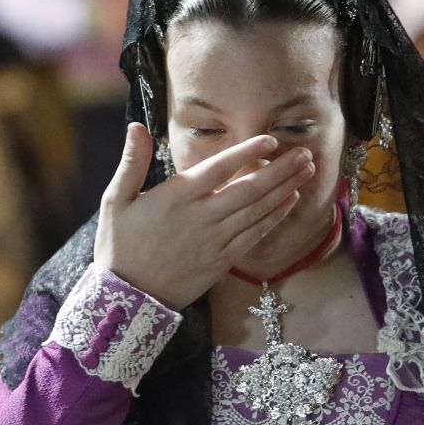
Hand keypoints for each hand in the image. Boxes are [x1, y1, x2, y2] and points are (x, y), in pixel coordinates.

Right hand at [95, 124, 313, 308]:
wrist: (128, 296)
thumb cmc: (120, 244)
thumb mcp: (116, 200)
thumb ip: (132, 162)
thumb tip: (136, 127)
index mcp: (176, 197)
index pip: (219, 168)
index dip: (247, 152)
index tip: (270, 140)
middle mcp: (201, 218)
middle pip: (249, 189)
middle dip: (281, 170)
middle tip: (305, 154)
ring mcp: (215, 241)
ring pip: (258, 211)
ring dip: (285, 190)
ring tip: (307, 171)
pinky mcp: (222, 261)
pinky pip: (255, 235)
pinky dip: (274, 217)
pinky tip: (289, 201)